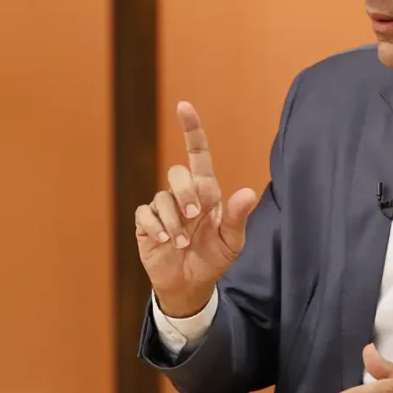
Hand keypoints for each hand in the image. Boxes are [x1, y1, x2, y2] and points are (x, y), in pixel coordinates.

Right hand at [135, 101, 260, 317]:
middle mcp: (183, 195)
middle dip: (185, 194)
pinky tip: (164, 242)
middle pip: (177, 173)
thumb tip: (248, 192)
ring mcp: (163, 208)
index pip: (198, 153)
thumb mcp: (232, 242)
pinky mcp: (146, 223)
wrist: (190, 285)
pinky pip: (145, 214)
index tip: (184, 106)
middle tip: (194, 219)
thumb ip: (238, 217)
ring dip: (173, 223)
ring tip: (181, 244)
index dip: (191, 129)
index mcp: (206, 192)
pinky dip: (156, 228)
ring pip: (161, 198)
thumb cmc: (214, 258)